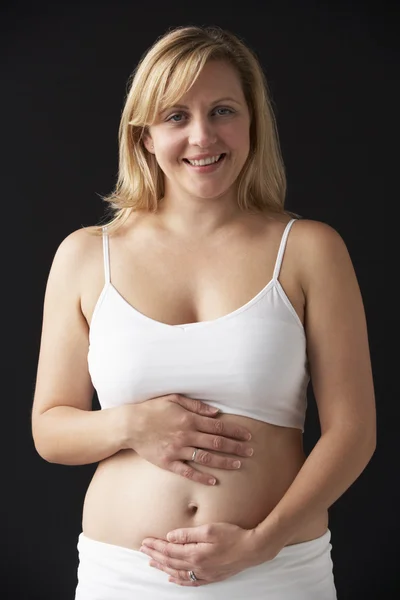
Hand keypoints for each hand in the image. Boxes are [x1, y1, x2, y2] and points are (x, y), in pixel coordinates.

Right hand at [123, 394, 252, 485]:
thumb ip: (196, 405)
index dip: (235, 432)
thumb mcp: (174, 399)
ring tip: (238, 465)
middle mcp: (186, 435)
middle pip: (217, 443)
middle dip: (236, 448)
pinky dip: (202, 477)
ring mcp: (177, 450)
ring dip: (224, 462)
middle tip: (250, 452)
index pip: (218, 426)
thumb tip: (216, 412)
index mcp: (189, 419)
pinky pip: (188, 471)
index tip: (248, 436)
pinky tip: (214, 481)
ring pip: (206, 458)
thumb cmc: (153, 409)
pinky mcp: (168, 462)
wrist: (130, 425)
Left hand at [139, 522, 277, 586]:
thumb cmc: (232, 536)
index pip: (169, 550)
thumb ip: (188, 534)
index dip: (156, 546)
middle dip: (155, 555)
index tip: (145, 541)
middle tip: (142, 550)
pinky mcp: (211, 576)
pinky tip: (173, 579)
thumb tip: (170, 537)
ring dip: (163, 567)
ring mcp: (204, 573)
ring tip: (152, 562)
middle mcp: (197, 566)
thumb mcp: (209, 529)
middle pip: (170, 562)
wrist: (252, 549)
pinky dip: (179, 580)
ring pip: (178, 572)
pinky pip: (191, 581)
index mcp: (195, 553)